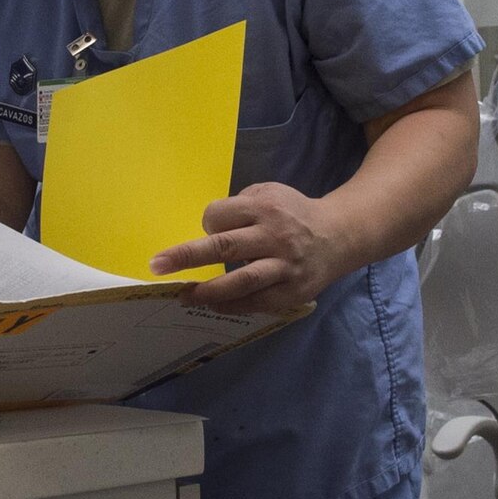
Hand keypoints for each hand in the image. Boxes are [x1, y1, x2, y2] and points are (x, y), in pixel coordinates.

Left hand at [149, 183, 353, 315]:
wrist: (339, 236)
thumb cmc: (294, 213)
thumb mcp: (270, 193)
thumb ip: (241, 206)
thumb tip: (207, 229)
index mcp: (265, 208)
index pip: (220, 216)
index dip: (208, 224)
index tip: (208, 230)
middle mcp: (275, 236)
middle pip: (225, 247)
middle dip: (187, 256)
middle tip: (157, 265)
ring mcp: (285, 266)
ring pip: (242, 281)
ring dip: (208, 290)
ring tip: (184, 294)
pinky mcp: (293, 291)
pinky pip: (258, 302)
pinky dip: (232, 305)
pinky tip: (213, 305)